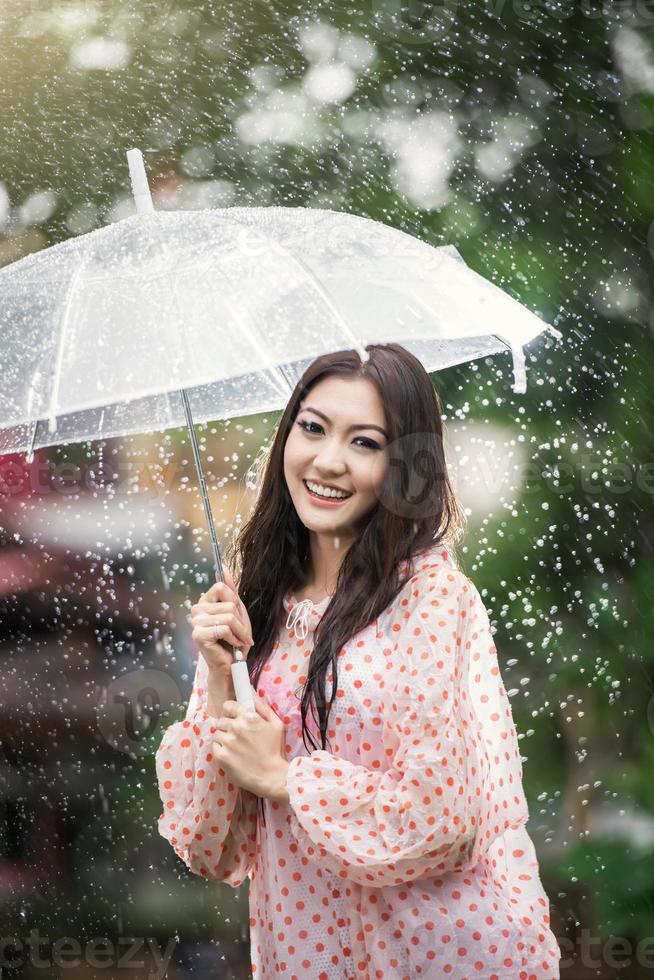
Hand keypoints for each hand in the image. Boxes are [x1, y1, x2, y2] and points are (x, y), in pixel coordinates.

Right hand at [190, 566, 253, 683]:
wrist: (231, 665)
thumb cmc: (234, 639)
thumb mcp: (237, 611)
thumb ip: (230, 591)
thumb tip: (224, 567)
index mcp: (205, 601)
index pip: (221, 586)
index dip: (235, 601)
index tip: (238, 616)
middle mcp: (197, 609)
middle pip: (229, 603)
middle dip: (241, 621)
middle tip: (241, 634)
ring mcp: (196, 622)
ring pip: (229, 616)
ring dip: (240, 631)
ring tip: (239, 640)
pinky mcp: (198, 635)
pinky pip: (224, 628)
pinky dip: (234, 638)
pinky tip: (232, 645)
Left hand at [212, 692, 289, 801]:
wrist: (272, 776)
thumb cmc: (275, 750)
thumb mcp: (276, 724)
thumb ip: (262, 706)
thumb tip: (250, 692)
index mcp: (249, 717)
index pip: (228, 706)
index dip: (230, 712)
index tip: (234, 718)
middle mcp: (236, 727)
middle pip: (221, 720)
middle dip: (228, 726)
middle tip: (237, 736)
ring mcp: (227, 742)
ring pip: (216, 734)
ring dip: (224, 738)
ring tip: (235, 748)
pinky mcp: (221, 756)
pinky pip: (214, 747)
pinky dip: (221, 750)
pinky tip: (232, 755)